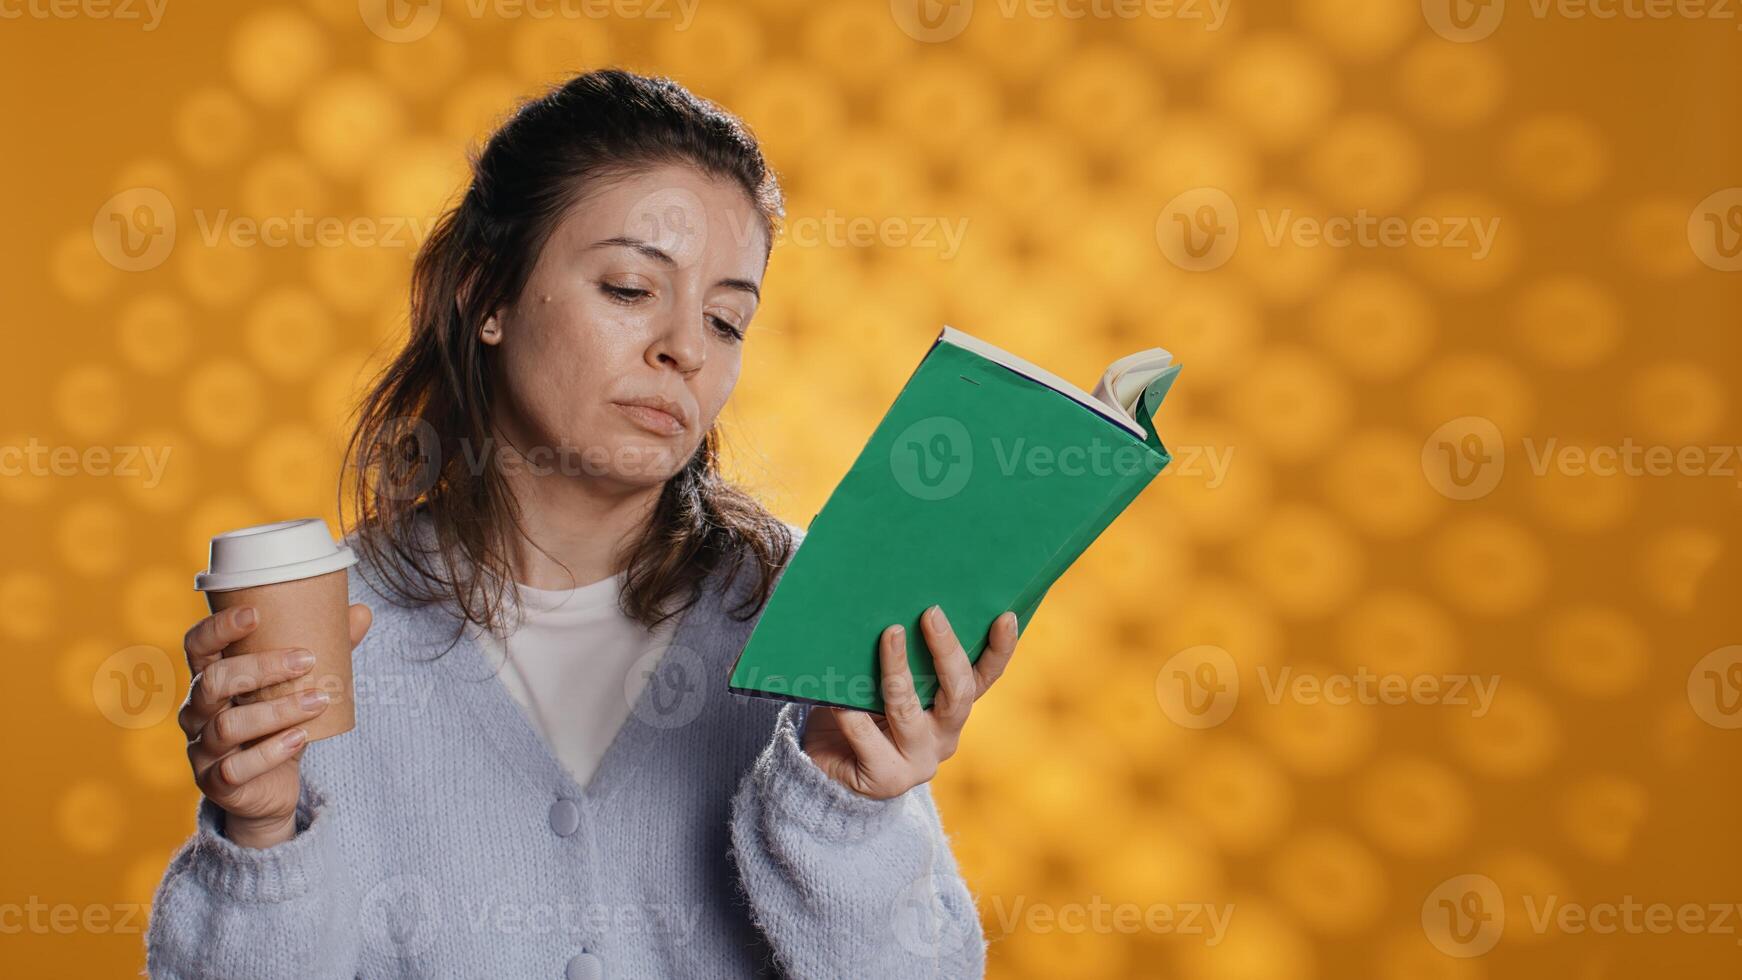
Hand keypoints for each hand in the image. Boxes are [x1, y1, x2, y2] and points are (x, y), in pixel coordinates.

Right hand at [178, 603, 372, 848]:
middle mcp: (196, 713)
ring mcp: (201, 750)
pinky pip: (235, 769)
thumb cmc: (281, 724)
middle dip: (260, 667)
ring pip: (227, 726)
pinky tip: (300, 738)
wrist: (272, 788)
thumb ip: (327, 650)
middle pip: (212, 682)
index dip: (218, 627)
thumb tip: (361, 612)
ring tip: (318, 702)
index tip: (256, 613)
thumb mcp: (299, 687)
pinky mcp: (215, 784)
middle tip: (307, 660)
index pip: (197, 646)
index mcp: (209, 680)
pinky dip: (271, 752)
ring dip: (277, 711)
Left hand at [802, 605, 1019, 799]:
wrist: (829, 773)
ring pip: (907, 710)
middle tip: (931, 613)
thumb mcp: (888, 687)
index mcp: (952, 712)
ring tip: (888, 635)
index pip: (983, 679)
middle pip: (957, 694)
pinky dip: (849, 712)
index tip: (1005, 616)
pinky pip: (865, 735)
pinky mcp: (886, 778)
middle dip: (946, 651)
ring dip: (896, 669)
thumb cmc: (860, 714)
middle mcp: (943, 738)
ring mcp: (917, 761)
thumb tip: (895, 611)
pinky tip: (837, 696)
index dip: (1000, 650)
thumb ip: (901, 663)